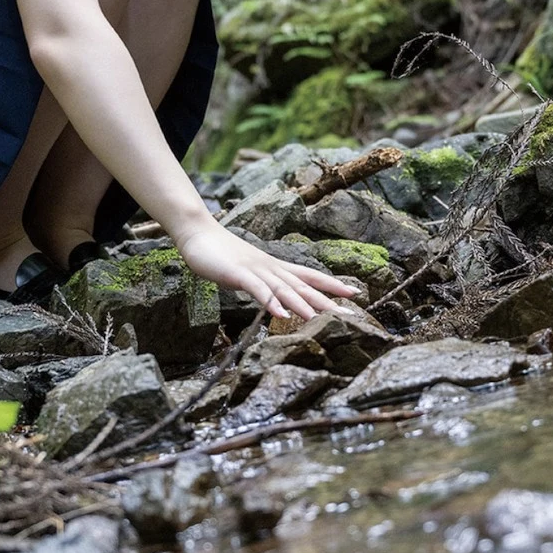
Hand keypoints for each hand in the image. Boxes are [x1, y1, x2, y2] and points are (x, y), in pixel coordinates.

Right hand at [175, 221, 360, 321]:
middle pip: (303, 286)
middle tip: (350, 313)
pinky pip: (257, 289)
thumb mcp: (249, 271)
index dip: (332, 284)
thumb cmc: (222, 254)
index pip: (310, 275)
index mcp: (275, 268)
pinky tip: (281, 315)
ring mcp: (255, 270)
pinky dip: (270, 302)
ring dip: (303, 305)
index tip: (354, 294)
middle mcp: (271, 268)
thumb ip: (264, 283)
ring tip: (320, 319)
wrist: (198, 234)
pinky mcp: (238, 274)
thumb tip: (279, 297)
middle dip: (327, 300)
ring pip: (284, 289)